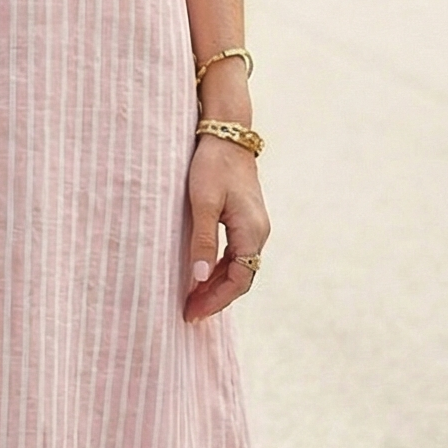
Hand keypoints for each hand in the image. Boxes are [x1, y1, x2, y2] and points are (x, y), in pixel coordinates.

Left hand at [184, 137, 268, 321]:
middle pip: (241, 278)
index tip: (192, 312)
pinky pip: (236, 254)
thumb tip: (198, 277)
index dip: (216, 300)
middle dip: (215, 297)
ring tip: (192, 299)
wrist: (227, 135)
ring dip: (216, 285)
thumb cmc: (212, 166)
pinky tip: (201, 276)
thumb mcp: (203, 203)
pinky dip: (219, 269)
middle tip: (188, 313)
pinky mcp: (246, 220)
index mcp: (251, 231)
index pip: (239, 280)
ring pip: (239, 267)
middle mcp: (258, 232)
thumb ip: (202, 240)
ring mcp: (254, 227)